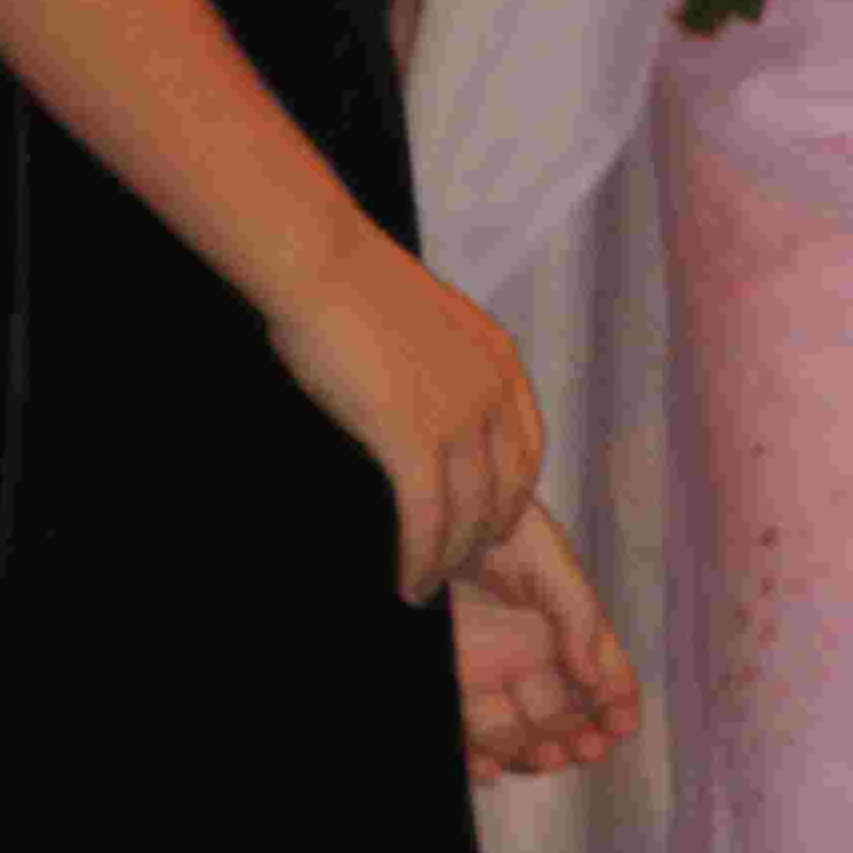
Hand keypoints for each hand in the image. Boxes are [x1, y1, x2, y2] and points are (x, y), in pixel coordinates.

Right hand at [267, 233, 543, 601]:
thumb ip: (443, 367)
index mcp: (498, 357)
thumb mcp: (427, 324)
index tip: (496, 524)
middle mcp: (491, 389)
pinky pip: (427, 520)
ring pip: (469, 515)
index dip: (514, 494)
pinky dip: (421, 560)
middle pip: (506, 489)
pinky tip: (407, 583)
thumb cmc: (354, 285)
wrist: (323, 263)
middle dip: (486, 537)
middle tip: (461, 567)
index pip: (529, 445)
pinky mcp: (413, 438)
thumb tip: (426, 402)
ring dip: (449, 562)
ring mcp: (457, 416)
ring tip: (427, 589)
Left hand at [451, 500, 644, 781]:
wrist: (428, 516)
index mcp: (559, 621)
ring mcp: (487, 671)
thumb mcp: (548, 560)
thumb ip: (577, 615)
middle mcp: (526, 652)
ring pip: (517, 730)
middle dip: (579, 734)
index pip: (598, 665)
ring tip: (551, 756)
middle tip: (589, 748)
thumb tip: (595, 677)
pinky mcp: (451, 682)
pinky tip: (492, 768)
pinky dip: (478, 759)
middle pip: (559, 708)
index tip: (624, 724)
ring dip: (536, 751)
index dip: (617, 697)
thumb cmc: (495, 528)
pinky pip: (466, 735)